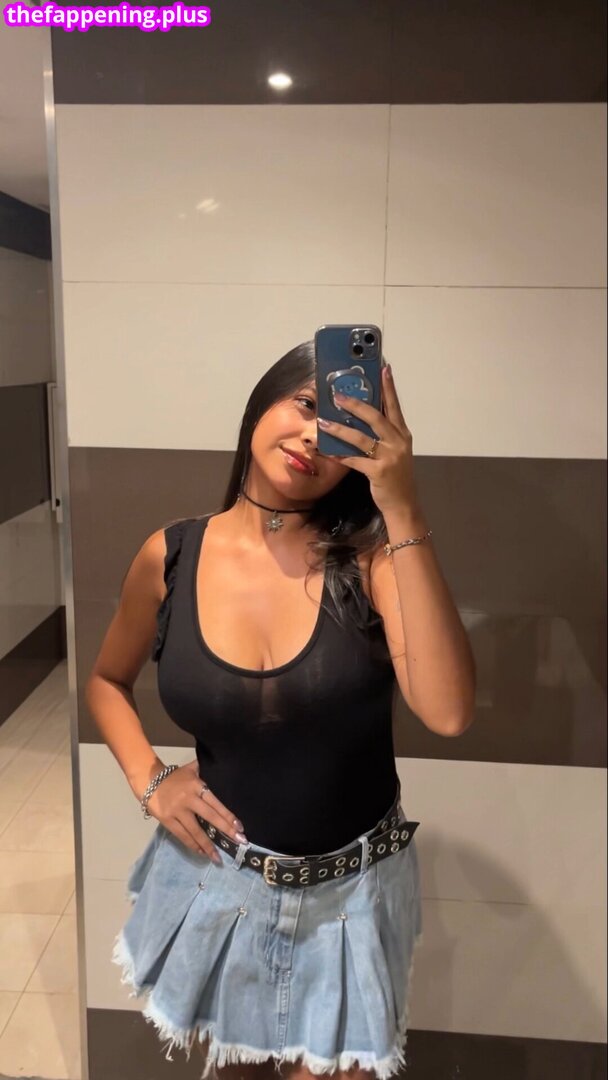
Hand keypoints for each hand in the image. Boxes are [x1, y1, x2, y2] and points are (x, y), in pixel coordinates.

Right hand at [144, 759, 247, 863]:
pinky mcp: (167, 820)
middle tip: (239, 842)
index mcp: (196, 786)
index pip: (216, 803)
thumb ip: (205, 768)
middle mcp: (188, 799)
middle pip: (210, 817)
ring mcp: (177, 811)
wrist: (149, 780)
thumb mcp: (191, 768)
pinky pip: (182, 835)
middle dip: (226, 830)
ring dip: (208, 845)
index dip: (228, 816)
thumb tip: (222, 764)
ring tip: (218, 857)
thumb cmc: (174, 777)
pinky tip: (201, 852)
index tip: (240, 827)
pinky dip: (192, 845)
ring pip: (195, 830)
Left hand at [318, 364, 418, 514]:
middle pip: (376, 417)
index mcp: (402, 434)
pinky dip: (340, 455)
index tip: (383, 368)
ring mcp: (389, 457)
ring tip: (324, 423)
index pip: (394, 406)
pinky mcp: (379, 472)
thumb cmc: (396, 477)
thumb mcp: (395, 452)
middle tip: (339, 396)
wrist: (404, 504)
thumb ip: (383, 435)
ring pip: (361, 438)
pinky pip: (355, 460)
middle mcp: (398, 442)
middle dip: (356, 405)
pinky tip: (327, 451)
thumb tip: (361, 418)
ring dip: (340, 430)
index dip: (389, 387)